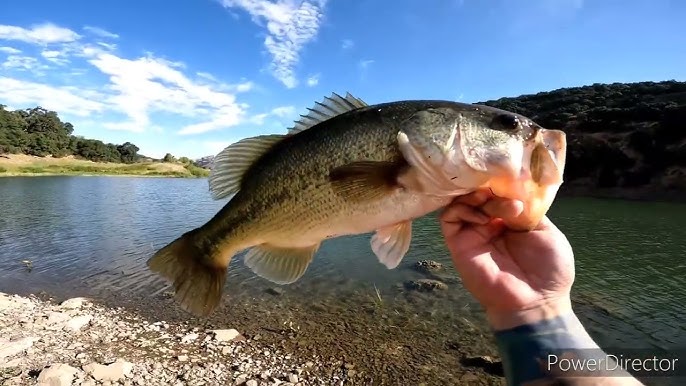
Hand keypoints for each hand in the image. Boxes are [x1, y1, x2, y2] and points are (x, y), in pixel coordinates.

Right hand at [439, 189, 575, 329]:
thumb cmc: (549, 269)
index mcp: (510, 219)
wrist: (537, 301)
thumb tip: (511, 193)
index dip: (500, 181)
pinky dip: (461, 207)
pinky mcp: (458, 244)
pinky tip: (481, 213)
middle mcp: (489, 223)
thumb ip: (528, 209)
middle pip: (477, 193)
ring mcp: (473, 233)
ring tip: (490, 199)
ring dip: (475, 195)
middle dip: (488, 186)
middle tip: (500, 189)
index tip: (509, 175)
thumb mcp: (547, 232)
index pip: (497, 191)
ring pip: (461, 201)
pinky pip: (449, 218)